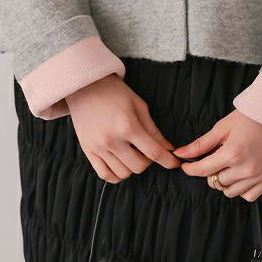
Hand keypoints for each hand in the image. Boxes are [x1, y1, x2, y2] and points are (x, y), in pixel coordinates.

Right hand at [65, 73, 181, 182]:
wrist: (86, 86)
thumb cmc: (115, 92)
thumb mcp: (139, 106)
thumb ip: (153, 130)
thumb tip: (168, 148)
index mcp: (127, 125)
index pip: (153, 152)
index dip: (168, 160)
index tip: (176, 163)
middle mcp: (112, 140)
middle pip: (139, 166)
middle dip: (149, 161)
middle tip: (149, 150)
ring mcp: (98, 147)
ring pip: (123, 173)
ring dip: (133, 167)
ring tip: (134, 153)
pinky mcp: (88, 151)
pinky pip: (105, 175)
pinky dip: (117, 175)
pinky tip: (122, 163)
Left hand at [172, 109, 261, 200]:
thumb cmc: (249, 118)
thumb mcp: (222, 127)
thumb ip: (200, 144)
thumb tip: (180, 154)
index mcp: (232, 153)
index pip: (203, 170)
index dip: (191, 169)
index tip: (186, 166)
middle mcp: (245, 168)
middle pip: (216, 182)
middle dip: (211, 171)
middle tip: (217, 156)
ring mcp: (258, 175)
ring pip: (230, 192)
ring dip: (224, 181)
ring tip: (229, 164)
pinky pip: (248, 196)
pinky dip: (241, 189)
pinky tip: (240, 175)